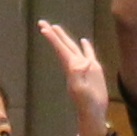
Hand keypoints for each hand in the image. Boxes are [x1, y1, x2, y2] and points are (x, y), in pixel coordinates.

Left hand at [40, 17, 116, 135]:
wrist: (93, 112)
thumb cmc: (86, 104)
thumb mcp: (81, 91)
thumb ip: (79, 77)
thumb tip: (81, 63)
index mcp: (71, 67)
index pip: (60, 49)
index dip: (53, 38)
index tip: (43, 28)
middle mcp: (76, 64)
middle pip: (63, 45)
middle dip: (53, 34)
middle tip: (42, 22)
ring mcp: (85, 66)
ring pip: (73, 47)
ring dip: (65, 37)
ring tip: (57, 27)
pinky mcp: (94, 69)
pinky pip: (89, 53)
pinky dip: (86, 46)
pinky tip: (84, 40)